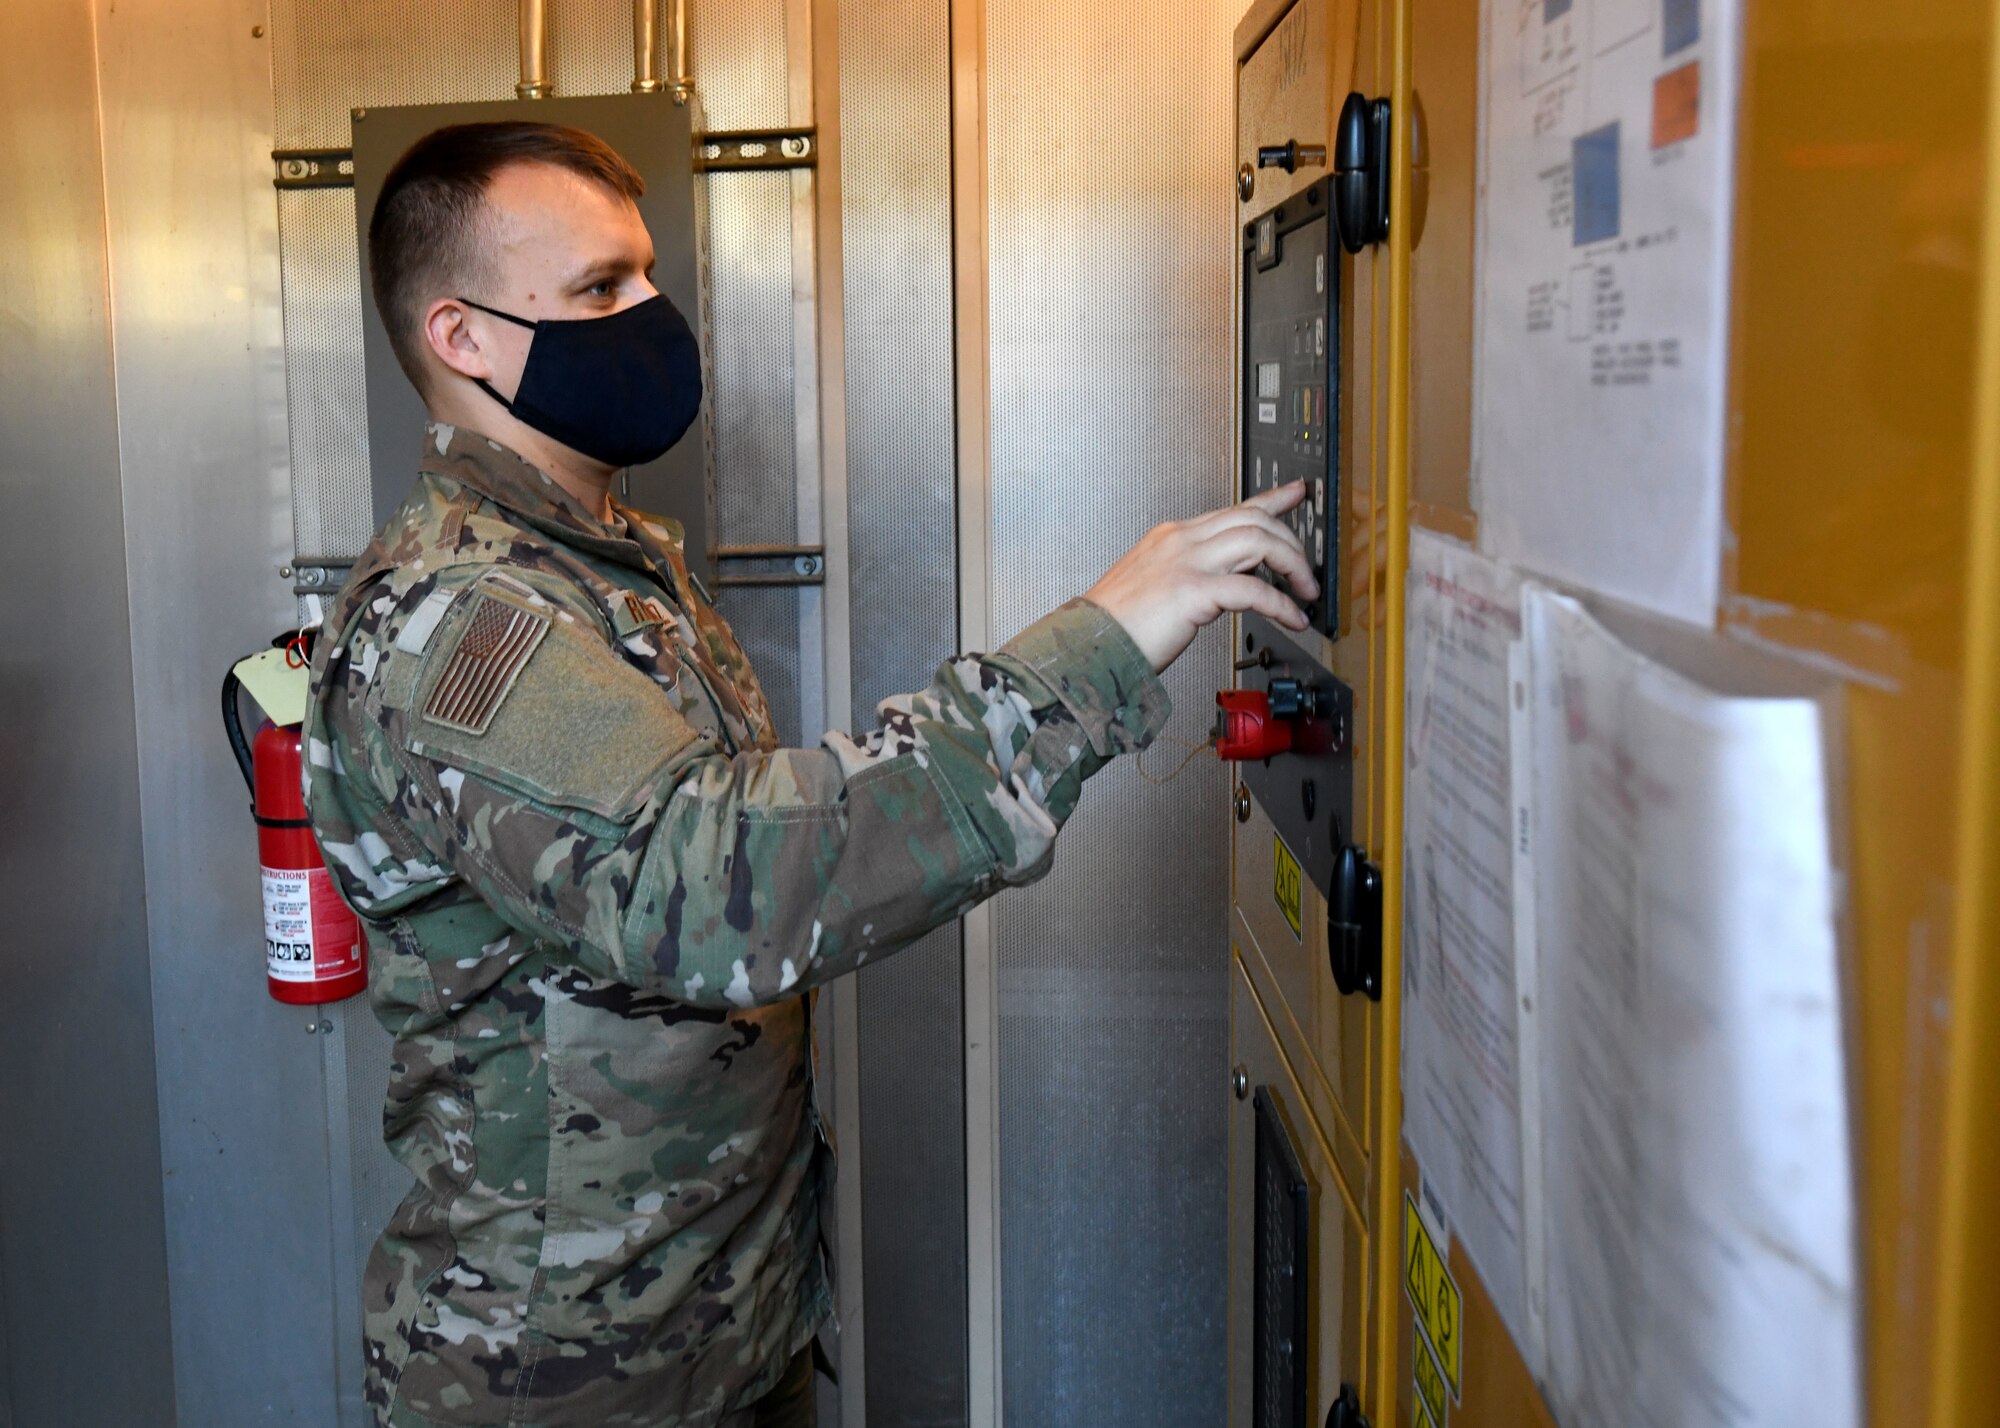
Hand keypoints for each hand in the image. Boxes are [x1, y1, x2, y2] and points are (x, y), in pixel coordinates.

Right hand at [1084, 482, 1316, 673]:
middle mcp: (1181, 541)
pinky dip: (1281, 604)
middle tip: (1307, 572)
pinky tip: (1293, 618)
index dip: (1271, 500)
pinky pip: (1253, 589)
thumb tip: (1221, 587)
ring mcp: (1186, 562)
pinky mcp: (1192, 591)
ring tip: (1306, 592)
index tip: (1295, 493)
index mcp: (1172, 537)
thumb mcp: (1153, 586)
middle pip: (1253, 519)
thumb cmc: (1115, 626)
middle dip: (1291, 542)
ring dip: (1292, 565)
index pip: (1232, 509)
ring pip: (1258, 541)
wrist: (1086, 646)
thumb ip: (1187, 576)